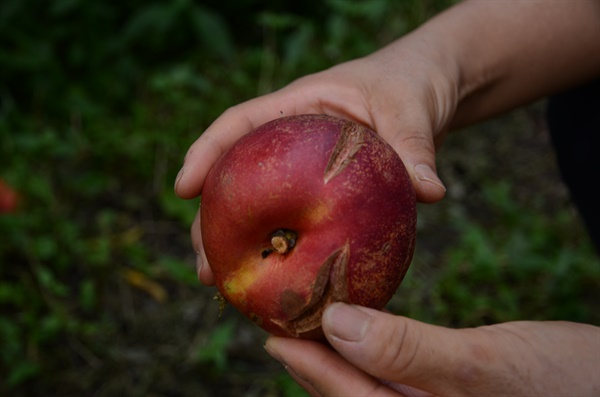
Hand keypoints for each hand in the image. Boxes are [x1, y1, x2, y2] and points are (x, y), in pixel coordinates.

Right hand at [175, 44, 454, 283]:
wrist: (425, 88)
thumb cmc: (410, 84)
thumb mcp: (412, 109)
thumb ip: (414, 146)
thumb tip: (430, 192)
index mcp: (298, 106)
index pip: (238, 124)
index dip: (206, 153)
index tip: (183, 188)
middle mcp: (288, 141)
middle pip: (235, 177)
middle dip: (211, 220)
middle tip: (205, 266)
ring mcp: (300, 170)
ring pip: (257, 206)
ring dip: (237, 245)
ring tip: (223, 286)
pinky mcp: (319, 193)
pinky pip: (292, 222)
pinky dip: (281, 251)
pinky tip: (277, 284)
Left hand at [264, 303, 599, 396]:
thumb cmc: (566, 384)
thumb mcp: (487, 367)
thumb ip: (409, 352)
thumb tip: (337, 324)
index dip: (309, 366)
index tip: (274, 333)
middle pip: (354, 395)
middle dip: (315, 363)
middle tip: (280, 324)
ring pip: (371, 386)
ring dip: (339, 358)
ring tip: (311, 325)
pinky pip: (397, 376)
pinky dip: (373, 353)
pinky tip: (364, 333)